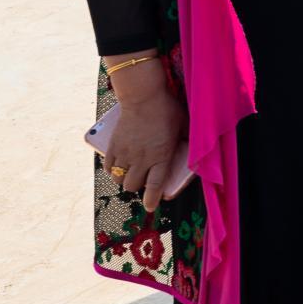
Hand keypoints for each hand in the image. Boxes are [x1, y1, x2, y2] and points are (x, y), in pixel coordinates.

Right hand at [105, 60, 185, 212]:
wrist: (143, 96)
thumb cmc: (167, 109)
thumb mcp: (184, 126)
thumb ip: (186, 141)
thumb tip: (194, 150)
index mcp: (161, 156)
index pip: (155, 185)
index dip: (151, 199)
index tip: (150, 207)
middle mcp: (141, 158)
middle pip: (132, 186)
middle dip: (137, 188)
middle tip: (142, 180)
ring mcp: (125, 153)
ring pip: (118, 179)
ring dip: (124, 179)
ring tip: (130, 173)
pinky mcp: (113, 146)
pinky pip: (107, 167)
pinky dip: (112, 170)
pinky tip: (118, 166)